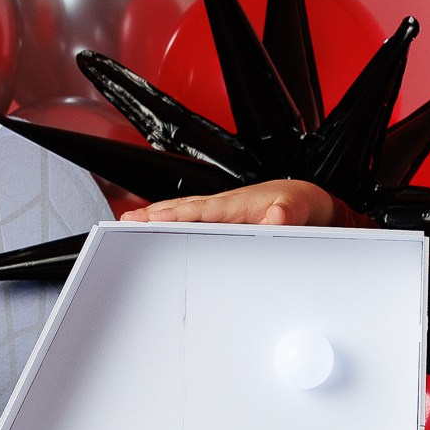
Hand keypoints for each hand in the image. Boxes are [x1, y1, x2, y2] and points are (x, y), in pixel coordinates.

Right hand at [121, 179, 346, 226]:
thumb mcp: (300, 210)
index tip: (154, 221)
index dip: (178, 217)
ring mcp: (219, 211)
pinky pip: (188, 218)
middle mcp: (224, 205)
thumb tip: (274, 219)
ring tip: (128, 223)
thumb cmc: (299, 205)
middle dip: (154, 215)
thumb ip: (288, 215)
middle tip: (125, 222)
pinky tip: (151, 227)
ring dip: (155, 217)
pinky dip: (167, 220)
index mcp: (238, 205)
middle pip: (183, 209)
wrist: (304, 202)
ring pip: (181, 212)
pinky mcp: (219, 219)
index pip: (203, 212)